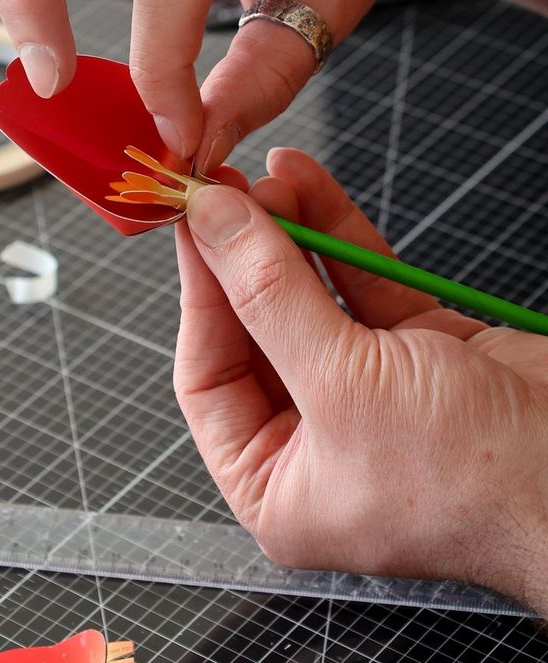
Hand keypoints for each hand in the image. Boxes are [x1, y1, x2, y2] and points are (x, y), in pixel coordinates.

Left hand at [175, 149, 547, 612]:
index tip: (191, 225)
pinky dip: (340, 238)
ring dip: (288, 236)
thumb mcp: (346, 385)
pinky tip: (307, 186)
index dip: (199, 295)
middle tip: (223, 191)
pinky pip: (363, 287)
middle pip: (256, 332)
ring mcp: (367, 395)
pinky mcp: (418, 353)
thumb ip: (272, 297)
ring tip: (265, 176)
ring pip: (309, 301)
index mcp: (276, 485)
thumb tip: (212, 226)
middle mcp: (314, 443)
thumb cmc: (472, 476)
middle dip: (243, 258)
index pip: (209, 377)